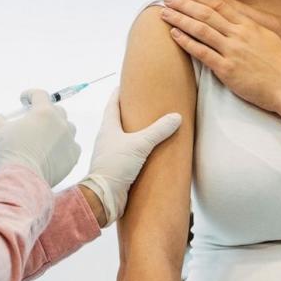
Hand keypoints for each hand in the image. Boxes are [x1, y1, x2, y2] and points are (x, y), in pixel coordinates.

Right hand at [0, 89, 81, 187]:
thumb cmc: (12, 152)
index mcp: (43, 112)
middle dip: (46, 112)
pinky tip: (54, 152)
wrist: (25, 178)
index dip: (30, 95)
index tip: (24, 100)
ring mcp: (69, 139)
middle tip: (35, 120)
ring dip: (59, 129)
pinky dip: (64, 147)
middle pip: (57, 110)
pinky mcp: (73, 155)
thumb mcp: (1, 132)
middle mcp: (60, 123)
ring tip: (47, 137)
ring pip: (68, 127)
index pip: (40, 94)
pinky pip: (72, 146)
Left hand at [79, 89, 181, 226]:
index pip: (112, 104)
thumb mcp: (139, 144)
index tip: (128, 84)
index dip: (119, 93)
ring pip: (124, 139)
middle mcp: (107, 139)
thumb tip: (176, 117)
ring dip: (135, 134)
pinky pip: (129, 156)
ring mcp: (111, 155)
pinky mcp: (117, 169)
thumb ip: (158, 130)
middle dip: (130, 113)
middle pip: (118, 121)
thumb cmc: (116, 165)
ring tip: (152, 128)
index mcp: (108, 128)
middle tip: (146, 105)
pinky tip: (150, 153)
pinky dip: (139, 151)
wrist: (104, 196)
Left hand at [160, 0, 280, 113]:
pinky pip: (202, 52)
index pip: (220, 6)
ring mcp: (232, 51)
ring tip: (164, 13)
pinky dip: (187, 42)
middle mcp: (239, 34)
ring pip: (201, 30)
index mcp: (249, 25)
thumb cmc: (278, 65)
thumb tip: (238, 20)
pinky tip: (174, 34)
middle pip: (206, 14)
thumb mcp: (268, 37)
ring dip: (180, 19)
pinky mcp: (227, 69)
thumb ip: (251, 27)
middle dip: (184, 4)